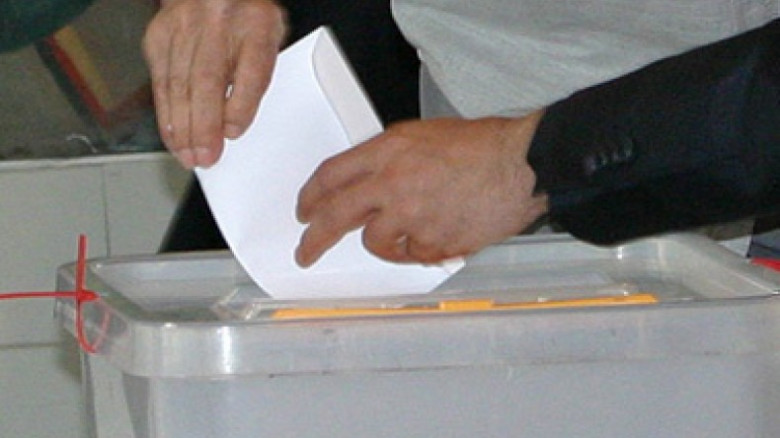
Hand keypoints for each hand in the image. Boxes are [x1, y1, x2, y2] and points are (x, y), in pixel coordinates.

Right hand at [143, 0, 285, 167]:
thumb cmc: (245, 19)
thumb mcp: (269, 40)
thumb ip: (258, 77)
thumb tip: (236, 122)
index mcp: (256, 24)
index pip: (250, 68)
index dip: (240, 105)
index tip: (233, 133)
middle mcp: (218, 22)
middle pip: (208, 80)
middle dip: (204, 126)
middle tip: (204, 158)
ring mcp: (184, 27)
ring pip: (179, 84)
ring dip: (182, 126)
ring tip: (187, 154)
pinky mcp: (159, 36)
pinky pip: (160, 80)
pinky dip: (165, 113)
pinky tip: (171, 135)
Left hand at [295, 113, 549, 266]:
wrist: (520, 165)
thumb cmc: (480, 147)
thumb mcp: (422, 136)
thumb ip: (386, 159)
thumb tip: (364, 186)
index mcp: (387, 151)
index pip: (330, 175)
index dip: (311, 196)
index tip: (305, 209)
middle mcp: (392, 183)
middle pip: (335, 216)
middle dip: (314, 238)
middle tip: (305, 251)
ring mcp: (411, 216)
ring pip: (374, 243)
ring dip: (386, 242)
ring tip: (411, 230)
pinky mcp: (432, 243)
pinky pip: (411, 256)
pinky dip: (419, 250)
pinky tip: (439, 233)